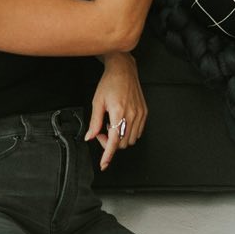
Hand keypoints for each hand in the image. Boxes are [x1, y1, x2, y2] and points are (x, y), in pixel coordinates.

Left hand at [86, 52, 147, 170]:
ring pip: (130, 140)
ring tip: (112, 125)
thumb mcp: (97, 102)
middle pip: (121, 143)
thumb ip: (94, 122)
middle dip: (110, 142)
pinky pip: (138, 132)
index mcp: (118, 112)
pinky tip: (121, 123)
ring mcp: (140, 114)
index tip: (104, 163)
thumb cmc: (110, 82)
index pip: (114, 141)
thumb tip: (90, 136)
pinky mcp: (144, 112)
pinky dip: (128, 133)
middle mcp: (132, 114)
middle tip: (102, 131)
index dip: (108, 155)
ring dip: (120, 138)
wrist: (123, 70)